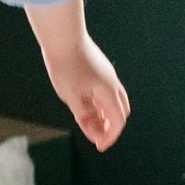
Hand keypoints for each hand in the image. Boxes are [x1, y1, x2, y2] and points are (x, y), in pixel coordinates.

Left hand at [43, 31, 130, 151]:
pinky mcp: (100, 70)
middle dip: (112, 127)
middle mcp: (112, 83)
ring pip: (114, 101)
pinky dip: (101, 104)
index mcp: (109, 91)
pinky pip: (106, 92)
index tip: (99, 146)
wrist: (63, 37)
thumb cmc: (66, 66)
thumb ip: (85, 117)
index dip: (110, 137)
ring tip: (91, 124)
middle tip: (97, 138)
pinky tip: (87, 107)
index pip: (118, 121)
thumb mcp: (73, 97)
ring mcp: (107, 75)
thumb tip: (95, 134)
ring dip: (106, 115)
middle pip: (121, 111)